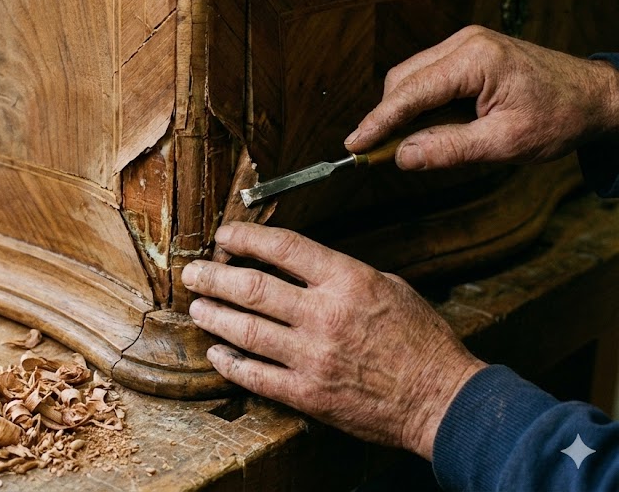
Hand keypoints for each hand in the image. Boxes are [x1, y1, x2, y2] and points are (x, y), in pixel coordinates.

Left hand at [181, 222, 485, 459]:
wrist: (441, 398)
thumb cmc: (420, 340)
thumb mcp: (389, 287)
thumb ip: (341, 274)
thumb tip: (301, 264)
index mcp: (347, 281)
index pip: (282, 248)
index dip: (245, 237)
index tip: (224, 235)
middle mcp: (325, 315)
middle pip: (252, 288)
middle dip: (213, 278)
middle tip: (193, 274)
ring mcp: (312, 357)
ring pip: (246, 330)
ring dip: (214, 316)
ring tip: (197, 308)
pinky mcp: (308, 394)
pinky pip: (256, 375)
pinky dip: (230, 362)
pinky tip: (217, 352)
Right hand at [344, 25, 618, 169]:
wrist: (596, 97)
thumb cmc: (559, 117)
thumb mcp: (504, 144)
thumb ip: (449, 150)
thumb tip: (401, 157)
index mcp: (476, 61)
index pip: (410, 93)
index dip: (378, 121)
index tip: (353, 144)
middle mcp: (467, 43)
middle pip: (403, 79)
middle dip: (387, 116)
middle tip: (378, 154)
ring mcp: (467, 43)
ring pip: (411, 76)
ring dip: (403, 110)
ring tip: (408, 144)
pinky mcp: (469, 51)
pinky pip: (428, 75)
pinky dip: (419, 102)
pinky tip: (427, 127)